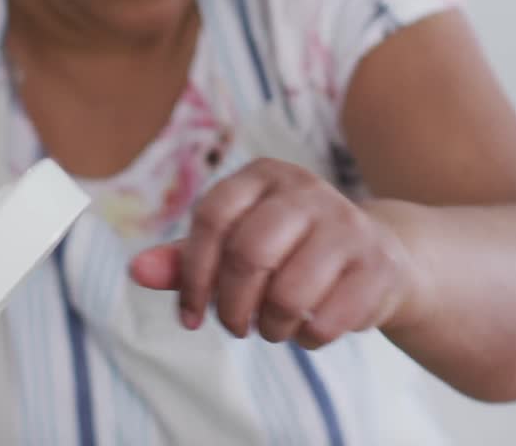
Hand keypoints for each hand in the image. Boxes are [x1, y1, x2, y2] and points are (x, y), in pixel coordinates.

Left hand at [130, 158, 418, 349]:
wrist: (379, 257)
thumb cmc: (289, 252)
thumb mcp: (235, 246)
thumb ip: (186, 259)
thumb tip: (136, 271)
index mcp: (262, 176)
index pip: (212, 217)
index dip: (194, 275)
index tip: (191, 317)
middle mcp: (306, 189)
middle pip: (248, 253)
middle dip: (232, 305)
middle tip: (236, 326)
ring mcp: (347, 224)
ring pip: (288, 293)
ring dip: (271, 326)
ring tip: (273, 325)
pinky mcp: (377, 264)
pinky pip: (326, 320)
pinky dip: (308, 338)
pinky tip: (310, 327)